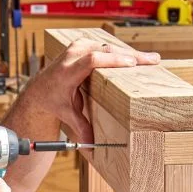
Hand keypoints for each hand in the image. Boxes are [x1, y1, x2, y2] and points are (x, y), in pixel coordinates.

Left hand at [21, 38, 160, 143]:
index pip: (92, 60)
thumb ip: (80, 127)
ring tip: (150, 59)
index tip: (132, 63)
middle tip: (153, 60)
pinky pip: (105, 46)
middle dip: (131, 55)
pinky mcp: (84, 45)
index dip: (113, 60)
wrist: (39, 89)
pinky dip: (121, 51)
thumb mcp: (66, 115)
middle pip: (105, 49)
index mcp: (68, 71)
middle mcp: (72, 55)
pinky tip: (136, 57)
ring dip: (129, 52)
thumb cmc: (54, 101)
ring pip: (107, 45)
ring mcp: (78, 47)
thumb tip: (90, 146)